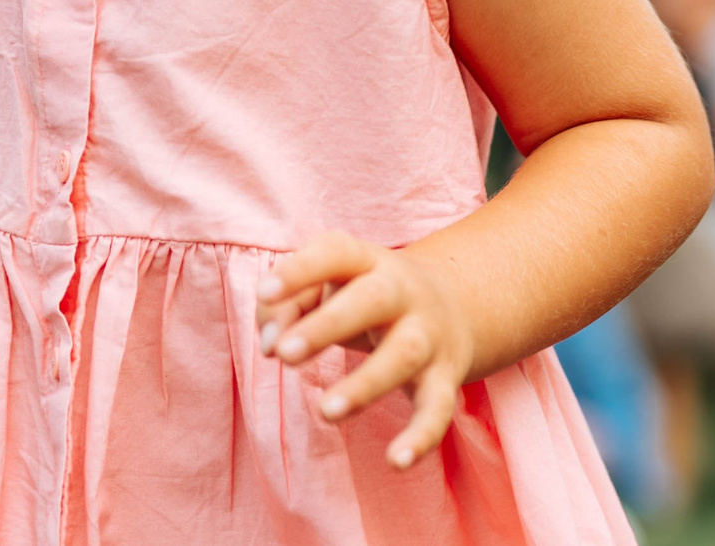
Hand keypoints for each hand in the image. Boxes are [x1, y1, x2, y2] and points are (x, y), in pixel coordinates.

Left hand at [256, 231, 474, 468]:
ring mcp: (428, 335)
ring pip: (404, 355)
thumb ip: (286, 306)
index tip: (263, 292)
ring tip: (326, 411)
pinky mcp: (445, 378)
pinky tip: (395, 462)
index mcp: (367, 262)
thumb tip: (271, 347)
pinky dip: (421, 437)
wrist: (452, 304)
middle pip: (370, 301)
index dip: (300, 270)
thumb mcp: (325, 288)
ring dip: (366, 384)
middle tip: (285, 354)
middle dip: (327, 327)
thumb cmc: (360, 296)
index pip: (335, 254)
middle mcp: (403, 292)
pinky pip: (438, 408)